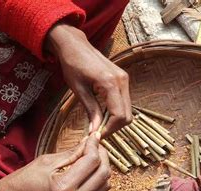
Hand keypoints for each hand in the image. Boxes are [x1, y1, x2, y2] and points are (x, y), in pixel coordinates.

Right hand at [0, 132, 110, 190]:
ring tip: (90, 155)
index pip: (92, 161)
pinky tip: (86, 169)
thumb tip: (89, 142)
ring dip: (101, 168)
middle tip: (93, 144)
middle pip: (104, 174)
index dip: (95, 145)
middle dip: (102, 156)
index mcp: (64, 187)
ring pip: (104, 185)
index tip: (93, 135)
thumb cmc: (17, 183)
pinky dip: (95, 179)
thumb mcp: (44, 162)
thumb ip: (70, 153)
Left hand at [46, 23, 131, 137]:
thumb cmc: (73, 65)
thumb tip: (95, 131)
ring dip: (115, 120)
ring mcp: (124, 79)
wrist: (76, 46)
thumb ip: (91, 110)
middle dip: (114, 127)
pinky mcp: (123, 79)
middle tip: (97, 132)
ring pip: (128, 110)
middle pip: (127, 115)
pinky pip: (125, 102)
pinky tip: (103, 112)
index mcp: (110, 83)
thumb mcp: (79, 90)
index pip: (119, 115)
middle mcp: (122, 81)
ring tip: (99, 122)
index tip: (96, 135)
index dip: (109, 129)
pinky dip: (116, 111)